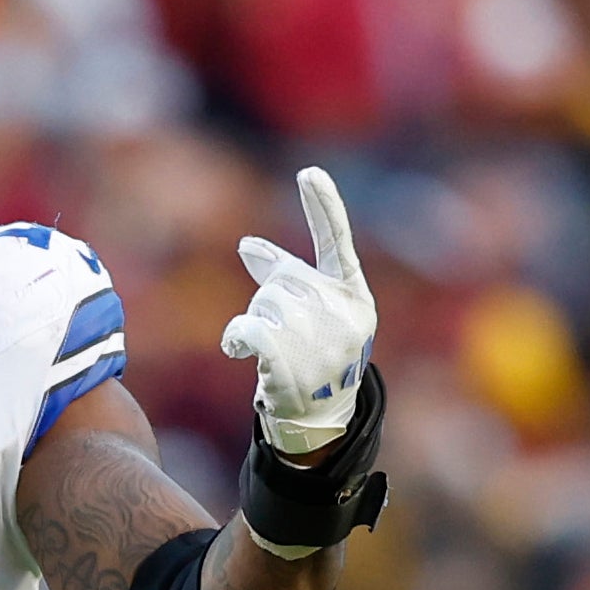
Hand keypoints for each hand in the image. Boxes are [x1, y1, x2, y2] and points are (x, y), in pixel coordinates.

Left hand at [221, 167, 377, 455]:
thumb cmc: (314, 355)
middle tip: (283, 332)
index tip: (308, 172)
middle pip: (282, 279)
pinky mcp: (292, 366)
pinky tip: (238, 349)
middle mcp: (344, 315)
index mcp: (354, 295)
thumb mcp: (310, 313)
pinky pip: (248, 329)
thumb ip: (284, 276)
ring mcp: (321, 342)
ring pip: (263, 302)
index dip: (323, 207)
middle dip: (270, 299)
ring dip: (255, 322)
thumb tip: (246, 245)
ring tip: (273, 350)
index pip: (337, 243)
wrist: (319, 417)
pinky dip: (236, 337)